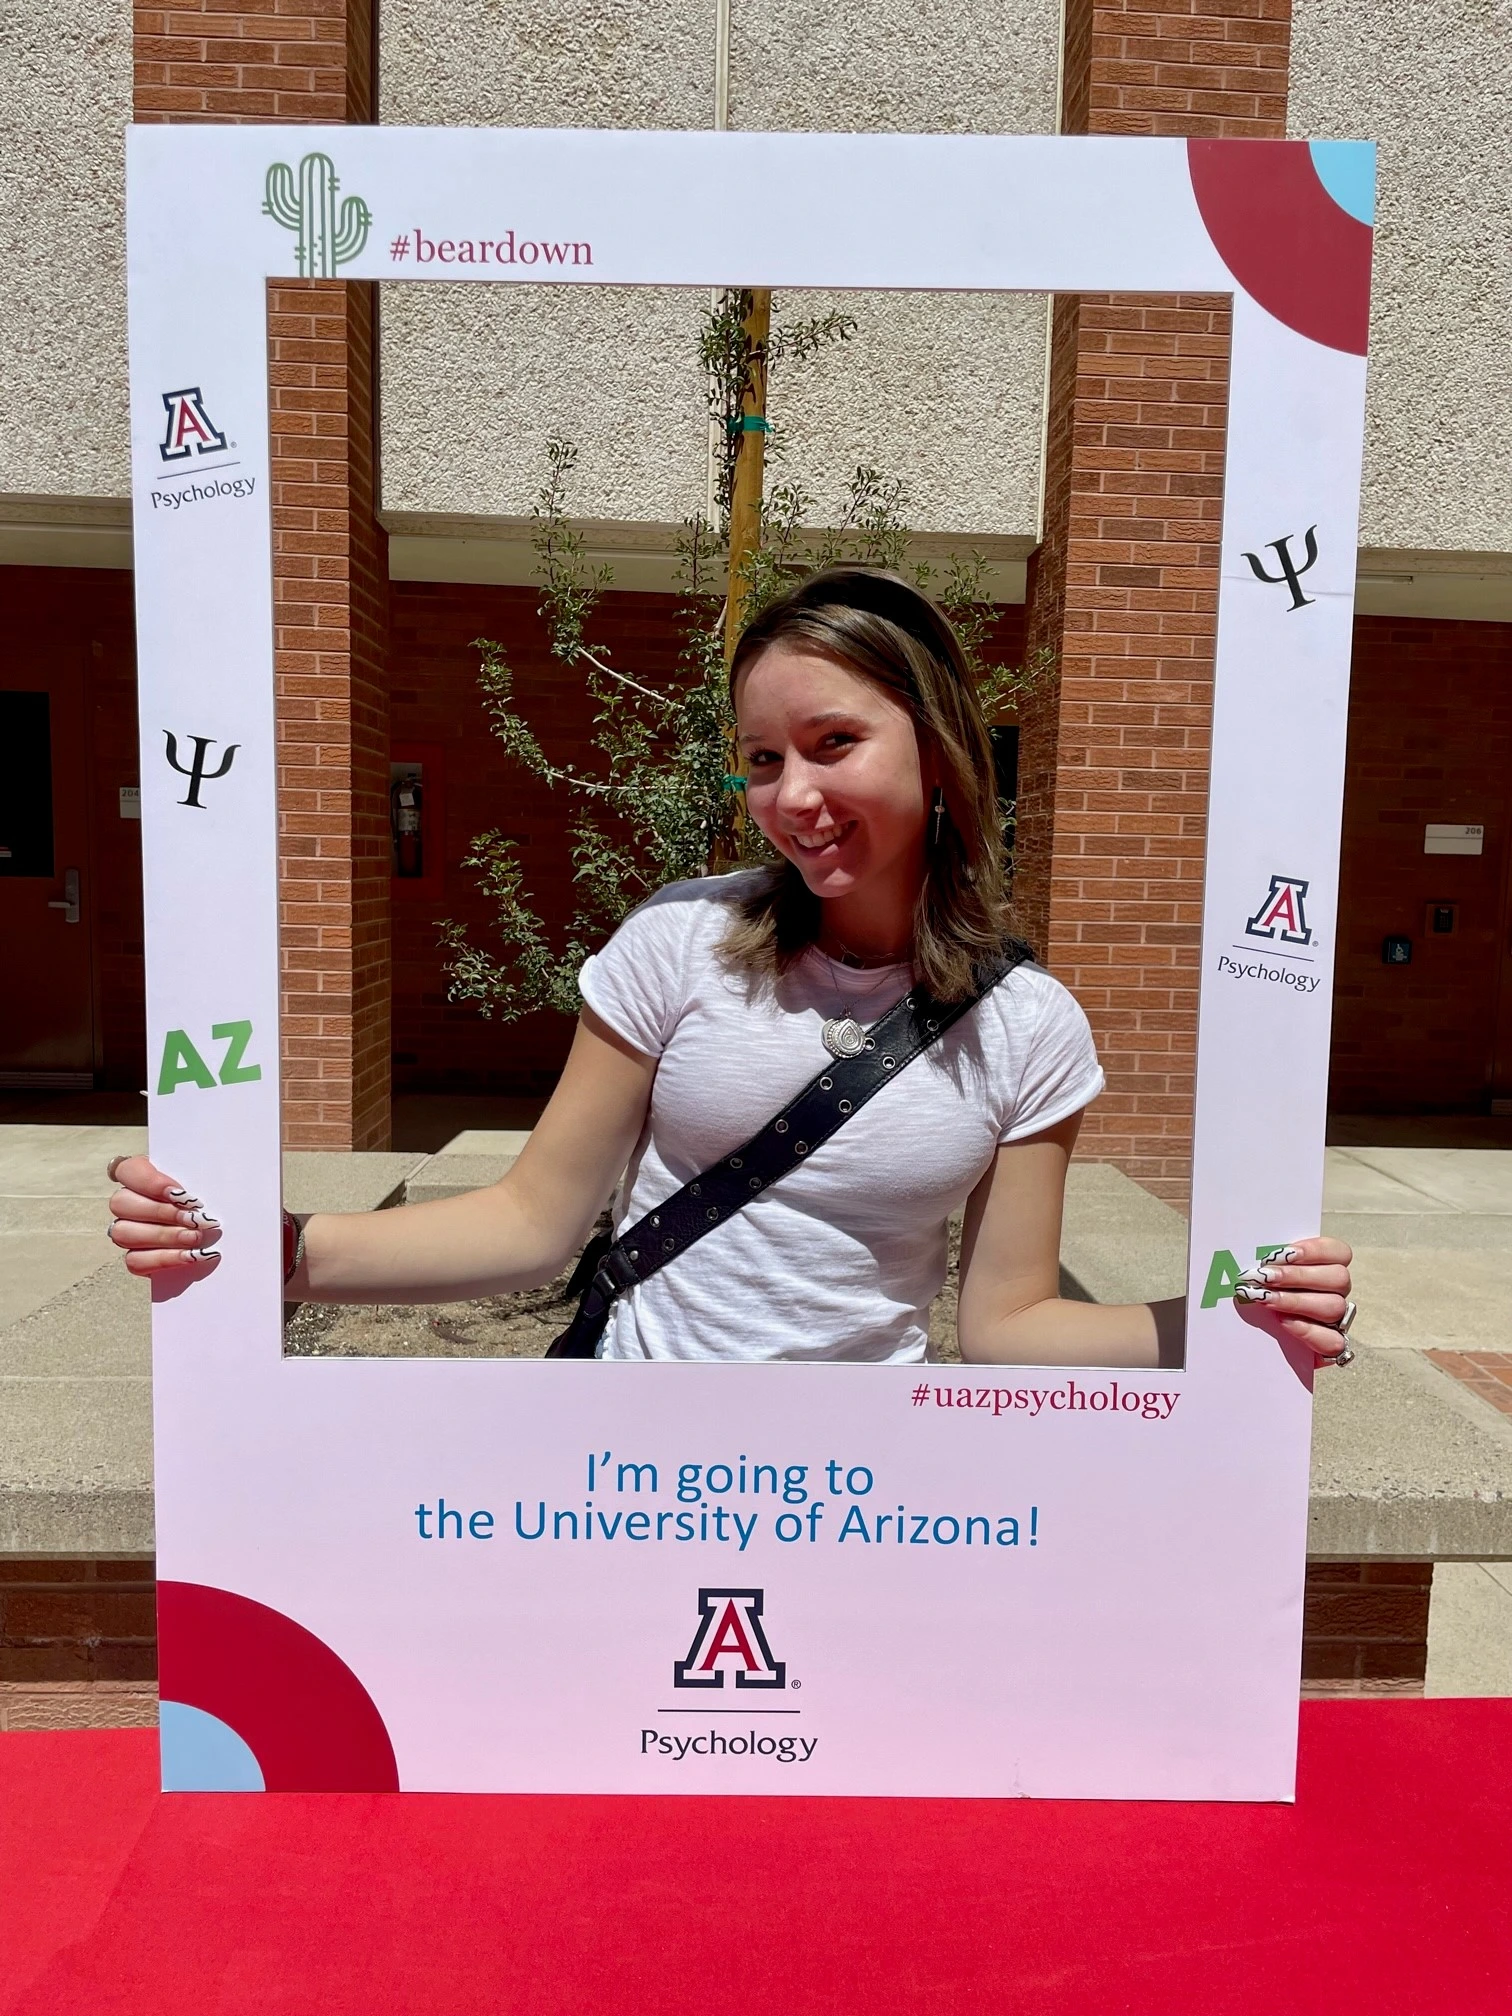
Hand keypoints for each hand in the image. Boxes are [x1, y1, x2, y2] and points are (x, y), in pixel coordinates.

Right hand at [106, 1157, 221, 1279]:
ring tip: (195, 1237)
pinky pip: (136, 1261)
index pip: (127, 1170)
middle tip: (194, 1218)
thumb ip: (194, 1179)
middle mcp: (127, 1203)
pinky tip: (189, 1256)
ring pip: (124, 1233)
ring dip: (164, 1236)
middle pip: (122, 1204)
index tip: (179, 1193)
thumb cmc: (209, 1199)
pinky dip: (165, 1259)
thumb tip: (195, 1195)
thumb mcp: (204, 1182)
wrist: (217, 1232)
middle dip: (162, 1212)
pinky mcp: (135, 1258)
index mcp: (141, 1176)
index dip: (149, 1182)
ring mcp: (127, 1232)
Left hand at [1234, 1238, 1353, 1362]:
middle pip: (1339, 1278)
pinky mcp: (1329, 1348)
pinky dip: (1308, 1330)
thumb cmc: (1254, 1293)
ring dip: (1296, 1301)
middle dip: (1297, 1276)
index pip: (1340, 1253)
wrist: (1245, 1342)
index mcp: (1325, 1268)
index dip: (1315, 1250)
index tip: (1283, 1253)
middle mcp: (1335, 1293)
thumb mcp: (1260, 1272)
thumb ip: (1267, 1261)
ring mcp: (1336, 1321)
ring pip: (1335, 1307)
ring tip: (1265, 1299)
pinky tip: (1283, 1323)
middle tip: (1264, 1277)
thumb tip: (1252, 1249)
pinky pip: (1333, 1341)